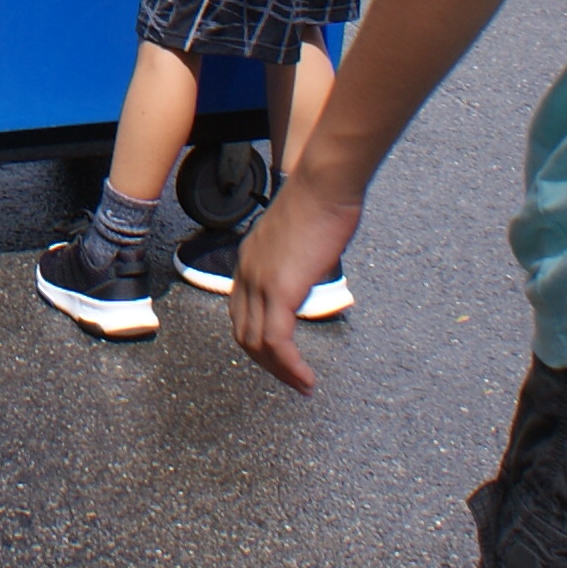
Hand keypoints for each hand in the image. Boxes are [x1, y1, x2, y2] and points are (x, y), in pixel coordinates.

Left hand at [229, 161, 362, 390]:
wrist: (325, 182)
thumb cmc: (324, 199)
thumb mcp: (302, 235)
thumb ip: (299, 257)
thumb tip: (313, 266)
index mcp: (249, 258)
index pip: (241, 311)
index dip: (257, 338)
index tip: (280, 355)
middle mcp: (246, 271)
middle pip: (242, 332)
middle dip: (266, 362)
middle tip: (292, 379)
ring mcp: (259, 281)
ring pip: (256, 343)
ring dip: (279, 370)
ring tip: (302, 385)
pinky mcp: (279, 289)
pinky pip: (276, 341)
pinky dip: (289, 366)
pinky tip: (306, 378)